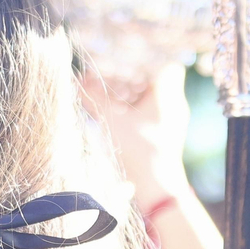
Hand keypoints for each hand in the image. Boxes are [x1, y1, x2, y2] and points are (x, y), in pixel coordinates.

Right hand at [82, 64, 222, 248]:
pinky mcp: (164, 136)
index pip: (165, 63)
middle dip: (130, 77)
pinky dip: (133, 111)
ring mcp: (171, 121)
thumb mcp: (112, 121)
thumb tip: (76, 78)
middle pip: (154, 79)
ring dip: (130, 95)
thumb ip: (94, 97)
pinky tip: (114, 116)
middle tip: (109, 78)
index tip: (124, 59)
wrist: (157, 190)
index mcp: (167, 95)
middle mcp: (173, 105)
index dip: (144, 58)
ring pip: (151, 98)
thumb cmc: (140, 153)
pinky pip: (149, 114)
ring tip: (107, 97)